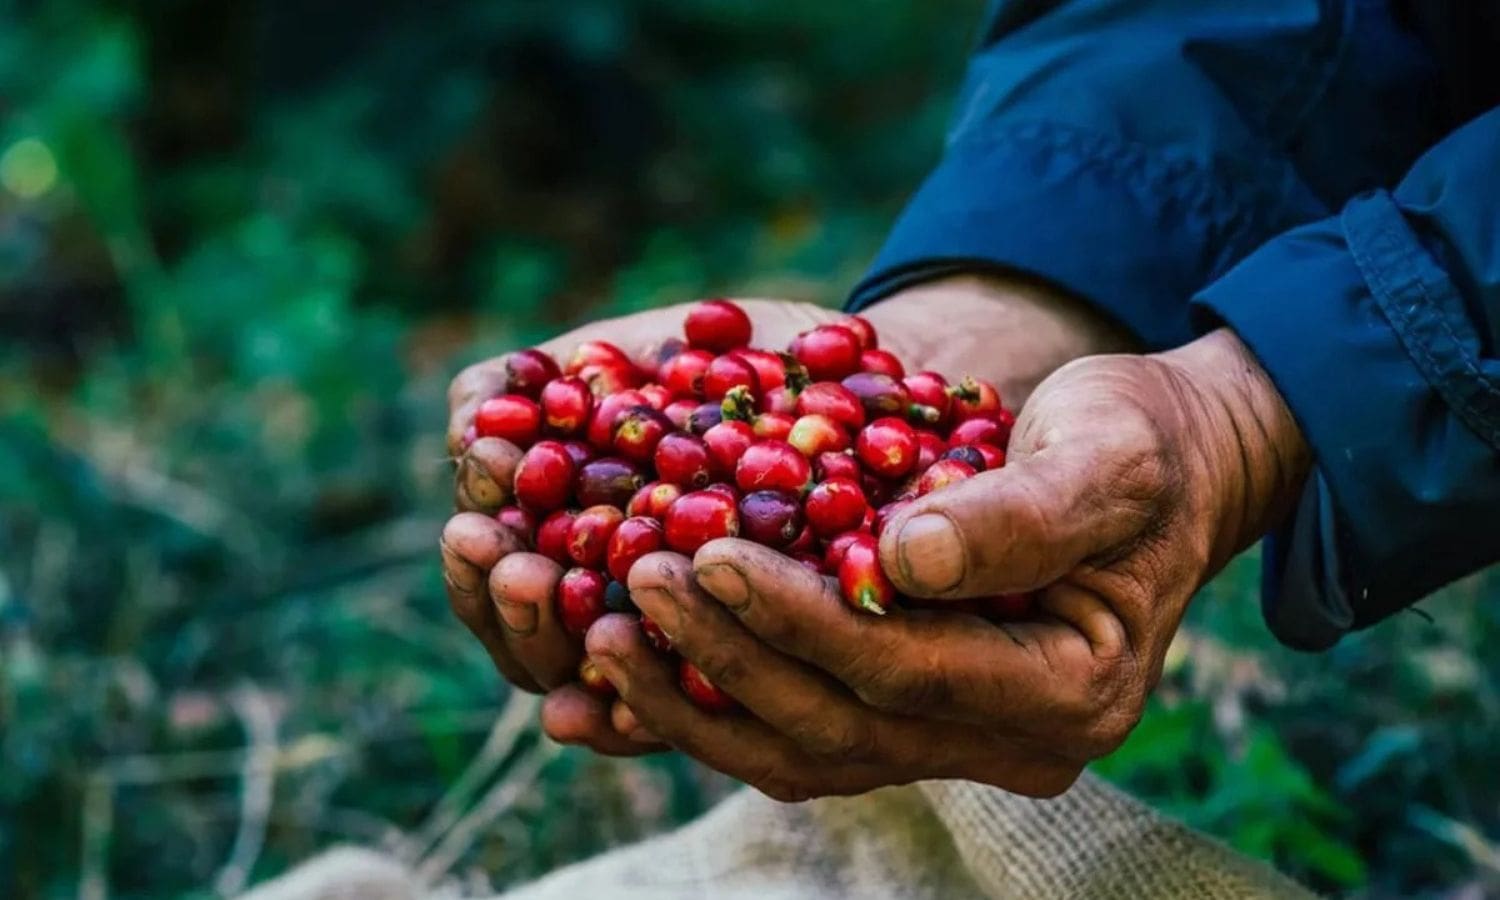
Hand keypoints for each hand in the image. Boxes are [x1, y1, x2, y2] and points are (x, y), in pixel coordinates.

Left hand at [440, 275, 1131, 754]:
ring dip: (696, 699)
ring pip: (803, 749)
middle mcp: (1012, 741)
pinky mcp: (906, 711)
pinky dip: (711, 701)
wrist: (1159, 466)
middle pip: (840, 726)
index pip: (908, 670)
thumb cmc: (1141, 443)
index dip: (803, 618)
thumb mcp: (1108, 455)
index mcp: (1070, 690)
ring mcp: (955, 738)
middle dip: (728, 658)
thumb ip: (1025, 512)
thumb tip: (905, 557)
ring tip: (601, 631)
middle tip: (636, 583)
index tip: (710, 552)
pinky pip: (795, 727)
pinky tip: (625, 663)